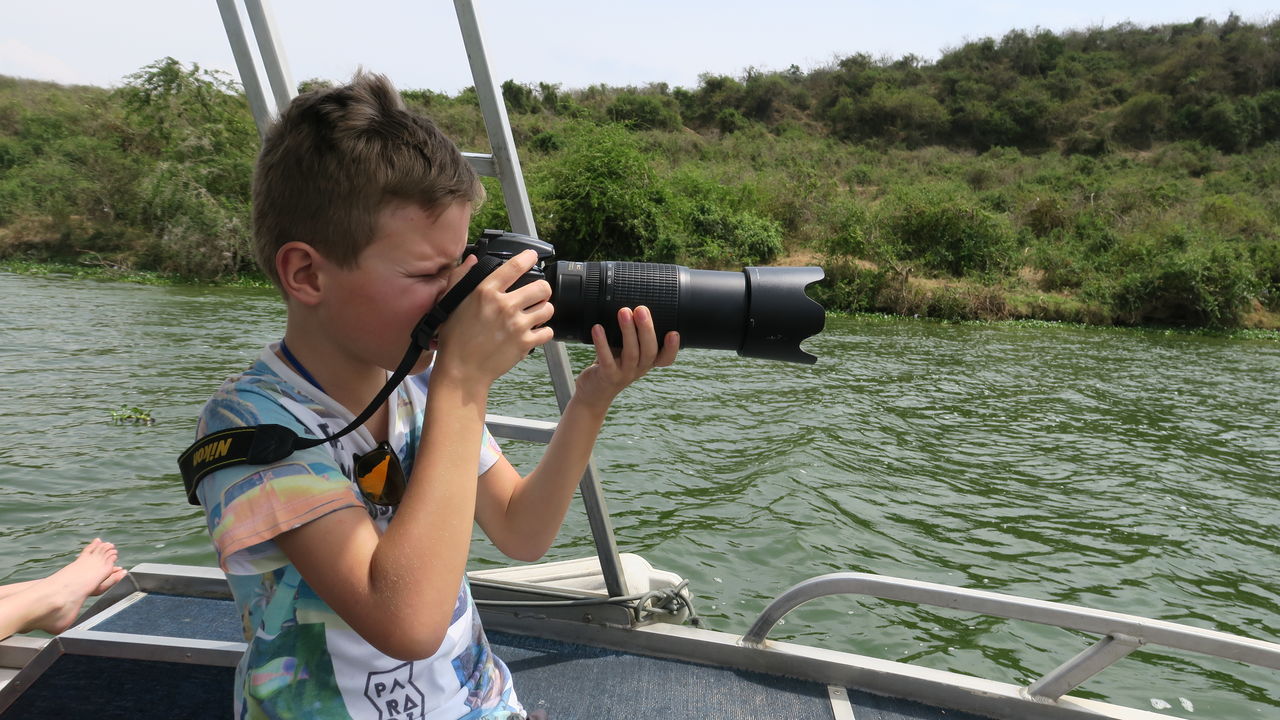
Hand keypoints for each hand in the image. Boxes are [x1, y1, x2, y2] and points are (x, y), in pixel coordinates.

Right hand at [434, 250, 554, 385]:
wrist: (461, 370)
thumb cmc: (455, 338)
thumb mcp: (451, 302)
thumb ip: (462, 277)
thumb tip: (474, 259)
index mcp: (485, 292)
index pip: (514, 267)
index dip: (528, 258)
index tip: (533, 256)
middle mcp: (504, 306)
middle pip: (541, 287)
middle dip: (542, 289)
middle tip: (537, 294)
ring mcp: (517, 325)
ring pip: (548, 309)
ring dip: (543, 309)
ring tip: (534, 313)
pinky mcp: (525, 343)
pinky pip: (548, 331)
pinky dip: (543, 331)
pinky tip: (533, 331)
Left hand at [574, 305, 678, 411]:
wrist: (593, 392)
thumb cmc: (610, 364)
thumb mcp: (624, 350)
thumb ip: (630, 334)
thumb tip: (630, 304)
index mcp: (647, 362)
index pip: (666, 358)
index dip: (672, 348)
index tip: (674, 333)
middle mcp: (639, 369)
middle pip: (649, 351)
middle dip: (647, 329)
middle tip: (641, 309)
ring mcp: (624, 374)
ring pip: (631, 353)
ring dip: (628, 331)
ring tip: (623, 312)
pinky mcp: (607, 376)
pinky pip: (606, 359)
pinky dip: (602, 343)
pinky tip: (597, 328)